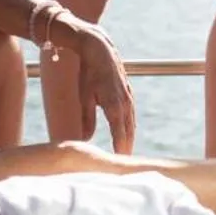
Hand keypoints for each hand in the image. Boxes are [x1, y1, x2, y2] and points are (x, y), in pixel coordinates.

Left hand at [68, 19, 136, 152]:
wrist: (100, 49)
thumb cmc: (88, 72)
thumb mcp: (83, 96)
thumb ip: (86, 119)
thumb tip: (85, 138)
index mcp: (115, 106)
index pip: (120, 135)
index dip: (120, 150)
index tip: (119, 164)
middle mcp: (125, 103)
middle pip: (129, 132)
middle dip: (127, 148)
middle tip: (123, 165)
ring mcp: (129, 97)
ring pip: (132, 123)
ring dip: (129, 138)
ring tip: (125, 152)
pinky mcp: (128, 92)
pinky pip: (131, 114)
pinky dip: (129, 126)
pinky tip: (126, 131)